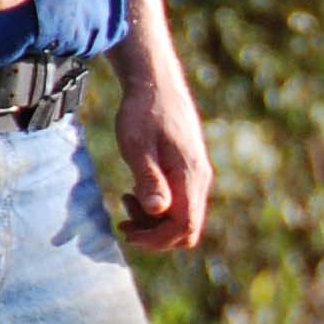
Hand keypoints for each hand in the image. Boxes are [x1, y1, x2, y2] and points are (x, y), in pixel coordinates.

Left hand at [112, 49, 214, 249]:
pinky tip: (136, 192)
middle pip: (187, 229)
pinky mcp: (188, 171)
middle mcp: (199, 180)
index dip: (157, 240)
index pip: (184, 227)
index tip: (128, 232)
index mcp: (189, 176)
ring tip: (125, 202)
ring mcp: (196, 176)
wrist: (156, 83)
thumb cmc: (142, 112)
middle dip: (155, 235)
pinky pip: (180, 203)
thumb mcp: (136, 146)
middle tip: (124, 221)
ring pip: (183, 217)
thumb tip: (157, 211)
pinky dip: (158, 208)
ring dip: (154, 222)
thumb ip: (148, 179)